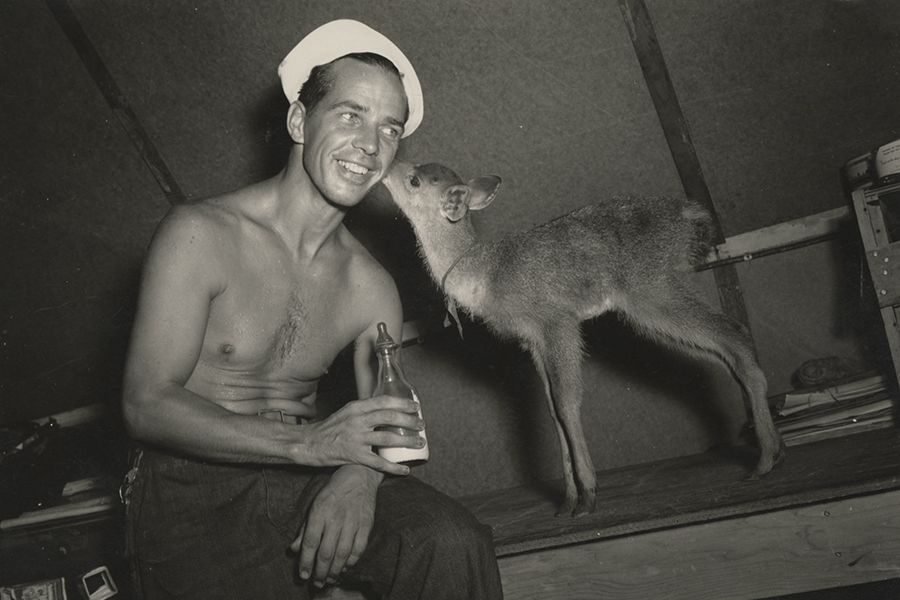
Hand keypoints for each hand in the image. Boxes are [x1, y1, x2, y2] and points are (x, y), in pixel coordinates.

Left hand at [290, 465, 379, 587]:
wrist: (360, 473)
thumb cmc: (334, 490)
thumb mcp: (315, 503)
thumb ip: (304, 528)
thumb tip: (293, 549)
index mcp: (319, 511)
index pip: (310, 542)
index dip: (305, 561)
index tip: (303, 575)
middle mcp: (335, 518)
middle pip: (326, 552)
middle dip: (320, 572)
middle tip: (317, 583)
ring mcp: (353, 521)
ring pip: (342, 553)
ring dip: (335, 571)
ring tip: (329, 580)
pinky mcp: (366, 524)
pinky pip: (359, 548)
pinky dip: (352, 561)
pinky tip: (345, 568)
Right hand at [293, 396, 422, 475]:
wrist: (308, 444)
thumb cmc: (329, 428)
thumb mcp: (346, 412)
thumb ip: (364, 410)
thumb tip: (386, 410)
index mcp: (356, 407)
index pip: (384, 401)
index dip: (403, 404)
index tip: (416, 407)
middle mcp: (357, 420)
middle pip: (389, 418)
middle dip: (409, 421)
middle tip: (422, 425)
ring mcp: (356, 438)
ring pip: (387, 439)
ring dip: (407, 441)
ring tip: (419, 443)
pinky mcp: (354, 456)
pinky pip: (378, 463)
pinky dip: (394, 467)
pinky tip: (405, 470)